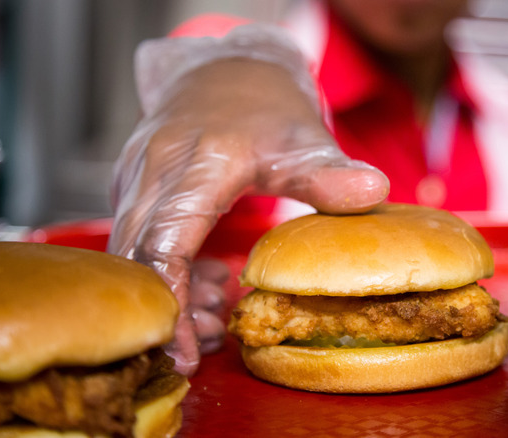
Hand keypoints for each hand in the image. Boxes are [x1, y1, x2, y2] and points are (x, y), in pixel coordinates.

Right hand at [108, 54, 388, 375]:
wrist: (223, 68)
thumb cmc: (265, 104)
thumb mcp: (303, 137)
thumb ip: (329, 173)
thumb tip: (375, 191)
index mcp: (196, 163)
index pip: (166, 245)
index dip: (173, 303)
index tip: (186, 351)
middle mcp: (152, 170)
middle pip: (139, 260)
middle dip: (170, 312)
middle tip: (208, 342)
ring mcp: (134, 176)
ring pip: (132, 253)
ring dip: (170, 294)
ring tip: (218, 313)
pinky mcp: (131, 186)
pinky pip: (137, 239)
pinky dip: (167, 271)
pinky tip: (208, 282)